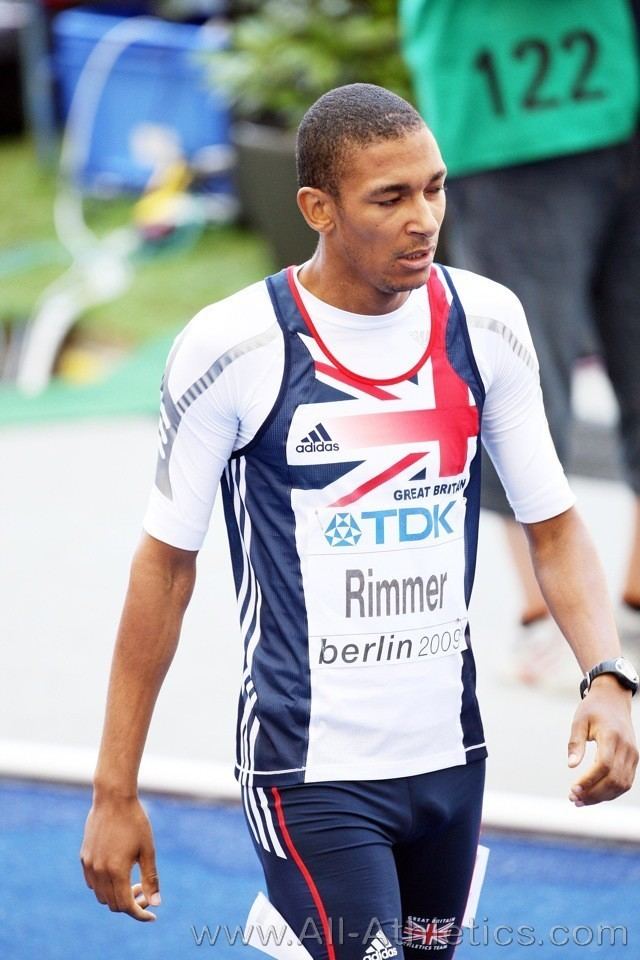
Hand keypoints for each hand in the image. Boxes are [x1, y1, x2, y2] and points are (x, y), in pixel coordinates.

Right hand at [80, 794, 160, 920]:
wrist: (113, 798)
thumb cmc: (135, 821)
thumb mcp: (147, 849)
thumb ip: (150, 878)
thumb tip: (155, 903)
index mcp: (116, 871)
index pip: (126, 906)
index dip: (140, 914)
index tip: (152, 915)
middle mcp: (99, 872)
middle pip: (113, 904)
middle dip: (131, 904)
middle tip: (145, 891)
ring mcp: (89, 865)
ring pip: (101, 896)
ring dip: (117, 896)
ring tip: (134, 881)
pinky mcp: (84, 857)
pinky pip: (92, 883)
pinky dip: (105, 886)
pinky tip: (118, 873)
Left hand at [567, 675, 637, 805]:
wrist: (613, 699)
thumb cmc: (593, 709)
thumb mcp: (579, 721)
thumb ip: (575, 743)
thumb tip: (571, 765)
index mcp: (612, 736)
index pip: (604, 765)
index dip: (589, 781)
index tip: (573, 789)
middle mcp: (626, 748)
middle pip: (614, 779)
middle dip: (594, 794)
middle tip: (573, 799)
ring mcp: (633, 755)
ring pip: (622, 785)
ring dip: (602, 796)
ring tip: (581, 801)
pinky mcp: (634, 759)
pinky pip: (625, 782)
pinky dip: (611, 792)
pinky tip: (594, 794)